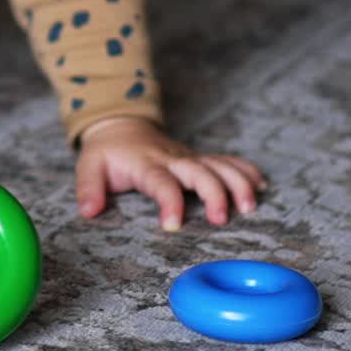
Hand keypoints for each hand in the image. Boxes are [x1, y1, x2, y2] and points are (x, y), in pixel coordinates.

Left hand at [75, 116, 265, 230]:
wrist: (121, 125)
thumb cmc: (107, 152)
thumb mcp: (89, 166)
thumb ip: (89, 188)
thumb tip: (89, 211)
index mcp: (146, 164)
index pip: (160, 182)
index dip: (168, 202)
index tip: (172, 226)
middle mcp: (172, 159)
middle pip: (199, 171)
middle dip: (213, 193)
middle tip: (221, 219)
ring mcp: (189, 157)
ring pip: (219, 164)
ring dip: (237, 182)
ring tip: (250, 205)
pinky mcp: (199, 158)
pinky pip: (226, 160)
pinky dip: (245, 170)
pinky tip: (261, 185)